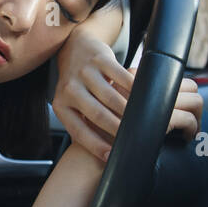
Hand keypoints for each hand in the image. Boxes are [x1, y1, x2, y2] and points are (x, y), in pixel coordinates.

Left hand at [52, 9, 203, 161]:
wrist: (75, 48)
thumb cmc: (77, 85)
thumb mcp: (72, 105)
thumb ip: (83, 125)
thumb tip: (103, 154)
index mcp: (62, 105)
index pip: (79, 131)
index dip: (96, 146)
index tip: (111, 158)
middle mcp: (70, 89)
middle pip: (98, 115)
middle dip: (118, 131)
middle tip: (134, 141)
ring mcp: (84, 73)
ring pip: (111, 98)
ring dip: (129, 112)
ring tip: (143, 122)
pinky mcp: (100, 59)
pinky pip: (122, 77)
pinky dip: (135, 89)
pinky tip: (146, 97)